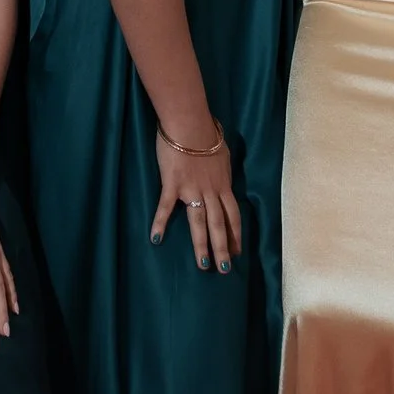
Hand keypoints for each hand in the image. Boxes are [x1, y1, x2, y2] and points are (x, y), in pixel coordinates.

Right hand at [151, 125, 239, 273]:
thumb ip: (222, 166)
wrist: (190, 123)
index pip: (233, 215)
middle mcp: (211, 191)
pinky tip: (156, 239)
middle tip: (225, 270)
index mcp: (223, 184)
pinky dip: (160, 223)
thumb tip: (222, 169)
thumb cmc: (206, 132)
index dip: (235, 234)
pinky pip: (166, 207)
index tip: (237, 252)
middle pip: (220, 224)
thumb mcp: (222, 151)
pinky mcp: (172, 184)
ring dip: (202, 244)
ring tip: (203, 265)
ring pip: (200, 222)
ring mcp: (192, 189)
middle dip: (223, 249)